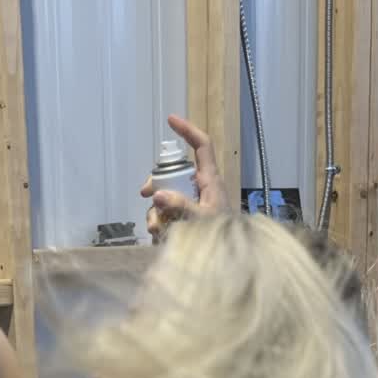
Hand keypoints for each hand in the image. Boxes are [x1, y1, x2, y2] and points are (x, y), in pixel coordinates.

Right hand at [139, 114, 230, 239]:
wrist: (231, 258)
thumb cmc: (224, 235)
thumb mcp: (201, 220)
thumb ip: (180, 207)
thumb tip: (157, 196)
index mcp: (209, 180)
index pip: (201, 146)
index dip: (187, 130)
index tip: (171, 120)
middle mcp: (200, 187)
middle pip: (173, 173)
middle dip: (157, 184)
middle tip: (146, 194)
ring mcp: (192, 201)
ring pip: (166, 196)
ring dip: (156, 212)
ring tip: (155, 228)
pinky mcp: (186, 217)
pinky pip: (167, 213)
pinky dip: (160, 223)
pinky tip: (159, 235)